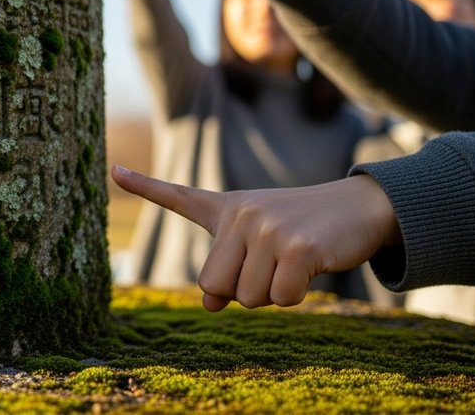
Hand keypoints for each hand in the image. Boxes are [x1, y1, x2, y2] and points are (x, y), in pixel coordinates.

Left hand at [111, 165, 400, 310]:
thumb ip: (229, 270)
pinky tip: (311, 266)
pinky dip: (297, 295)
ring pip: (248, 298)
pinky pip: (281, 298)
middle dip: (241, 291)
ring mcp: (267, 229)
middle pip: (214, 285)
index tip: (113, 170)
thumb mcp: (260, 244)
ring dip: (273, 293)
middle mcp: (241, 214)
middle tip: (271, 265)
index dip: (144, 185)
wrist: (360, 208)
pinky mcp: (297, 247)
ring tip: (293, 262)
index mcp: (227, 208)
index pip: (178, 195)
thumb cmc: (304, 229)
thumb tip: (210, 305)